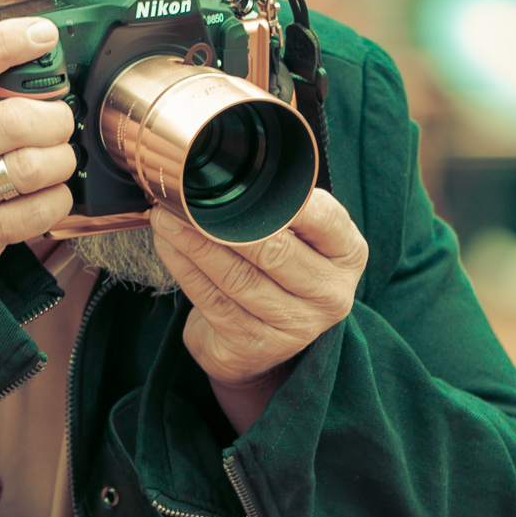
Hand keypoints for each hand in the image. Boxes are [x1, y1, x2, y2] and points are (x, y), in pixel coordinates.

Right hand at [0, 17, 76, 271]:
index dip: (9, 42)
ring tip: (53, 157)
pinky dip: (55, 198)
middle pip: (15, 119)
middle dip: (54, 117)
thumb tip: (9, 54)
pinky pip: (37, 213)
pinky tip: (45, 192)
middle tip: (55, 121)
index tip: (41, 35)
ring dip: (59, 158)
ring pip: (33, 166)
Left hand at [150, 189, 367, 432]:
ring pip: (238, 278)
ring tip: (167, 218)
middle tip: (186, 197)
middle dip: (223, 222)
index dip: (285, 199)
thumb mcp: (301, 240)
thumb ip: (286, 209)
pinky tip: (168, 247)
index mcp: (348, 255)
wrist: (263, 343)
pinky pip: (214, 302)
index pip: (324, 218)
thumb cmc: (279, 274)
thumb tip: (232, 170)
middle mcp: (330, 294)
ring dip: (195, 245)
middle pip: (274, 252)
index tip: (244, 179)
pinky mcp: (255, 346)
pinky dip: (186, 271)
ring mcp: (295, 326)